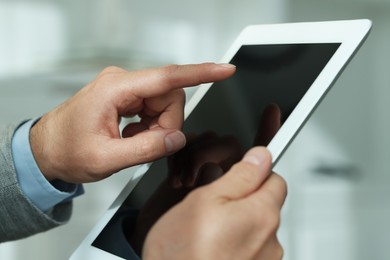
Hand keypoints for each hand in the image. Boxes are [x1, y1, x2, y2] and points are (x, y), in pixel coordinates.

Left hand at [29, 63, 235, 182]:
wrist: (47, 150)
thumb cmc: (66, 151)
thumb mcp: (105, 159)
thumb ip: (145, 149)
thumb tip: (177, 139)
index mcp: (115, 89)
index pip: (167, 77)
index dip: (200, 74)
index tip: (224, 70)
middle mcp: (122, 82)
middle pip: (170, 96)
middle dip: (166, 125)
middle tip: (147, 145)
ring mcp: (125, 89)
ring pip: (164, 104)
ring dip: (157, 128)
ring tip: (133, 142)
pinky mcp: (127, 97)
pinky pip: (155, 108)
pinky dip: (151, 127)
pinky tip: (131, 137)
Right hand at [143, 147, 286, 259]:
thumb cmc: (180, 255)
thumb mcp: (203, 202)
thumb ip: (239, 176)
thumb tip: (262, 155)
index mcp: (260, 212)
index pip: (272, 172)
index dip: (261, 152)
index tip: (274, 118)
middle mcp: (269, 235)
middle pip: (260, 191)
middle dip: (237, 185)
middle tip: (204, 193)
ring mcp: (263, 255)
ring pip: (251, 213)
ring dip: (231, 209)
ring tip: (200, 222)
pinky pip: (247, 235)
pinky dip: (232, 230)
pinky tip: (208, 238)